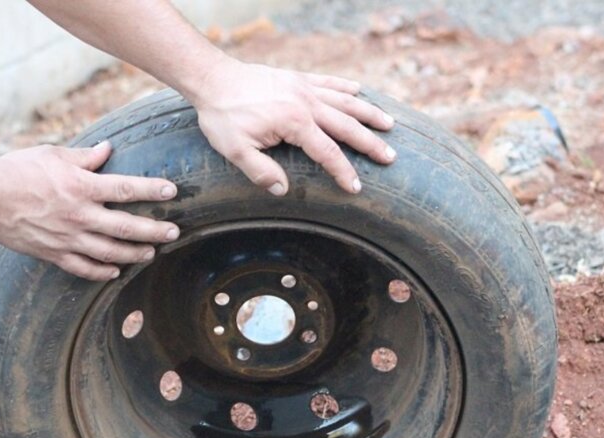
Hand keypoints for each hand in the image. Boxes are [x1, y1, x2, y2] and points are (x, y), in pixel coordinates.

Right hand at [0, 141, 178, 279]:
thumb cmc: (17, 170)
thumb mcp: (53, 154)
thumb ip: (84, 157)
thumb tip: (108, 149)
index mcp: (80, 186)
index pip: (126, 188)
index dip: (152, 190)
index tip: (172, 191)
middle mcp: (79, 215)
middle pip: (126, 226)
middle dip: (154, 231)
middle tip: (173, 232)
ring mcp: (67, 238)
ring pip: (110, 252)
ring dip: (134, 254)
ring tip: (150, 253)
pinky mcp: (53, 253)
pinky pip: (84, 268)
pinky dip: (102, 272)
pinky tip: (115, 271)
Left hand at [188, 59, 395, 194]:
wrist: (213, 79)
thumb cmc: (222, 116)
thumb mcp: (235, 150)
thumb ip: (260, 172)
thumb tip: (283, 191)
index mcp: (294, 123)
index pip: (327, 152)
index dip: (343, 171)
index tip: (356, 187)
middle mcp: (306, 103)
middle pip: (346, 125)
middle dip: (370, 143)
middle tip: (390, 157)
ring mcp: (303, 88)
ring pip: (345, 101)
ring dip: (368, 112)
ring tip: (389, 123)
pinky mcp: (296, 78)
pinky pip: (328, 82)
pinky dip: (345, 87)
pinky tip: (359, 91)